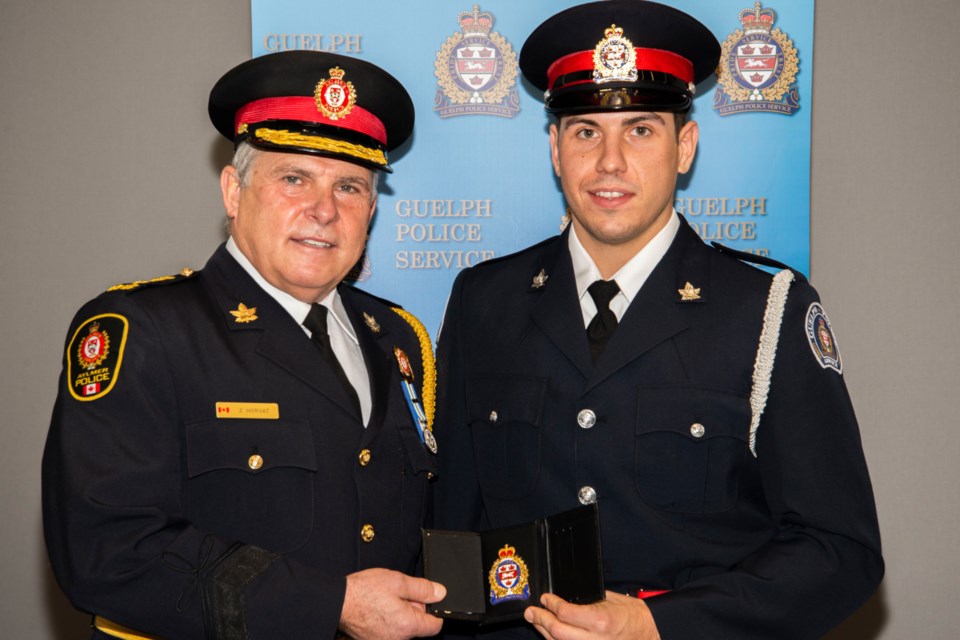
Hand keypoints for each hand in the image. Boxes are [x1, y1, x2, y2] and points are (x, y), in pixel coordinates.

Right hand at [339, 568, 445, 639]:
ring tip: (384, 600)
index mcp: (407, 625)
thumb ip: (422, 588)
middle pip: (417, 626)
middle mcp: (397, 639)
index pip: (434, 626)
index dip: (433, 611)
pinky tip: (377, 608)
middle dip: (412, 609)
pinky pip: (389, 631)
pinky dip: (387, 620)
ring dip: (399, 614)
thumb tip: (440, 593)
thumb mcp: (398, 581)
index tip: (425, 600)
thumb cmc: (364, 591)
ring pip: (402, 628)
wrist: (337, 601)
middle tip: (398, 594)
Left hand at [524, 591, 660, 639]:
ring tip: (537, 622)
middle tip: (532, 611)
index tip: (545, 598)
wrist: (650, 635)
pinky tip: (552, 636)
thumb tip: (566, 596)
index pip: (565, 613)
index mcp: (600, 621)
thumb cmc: (633, 617)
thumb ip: (587, 599)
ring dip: (545, 633)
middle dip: (541, 620)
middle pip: (558, 632)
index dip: (551, 604)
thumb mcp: (611, 600)